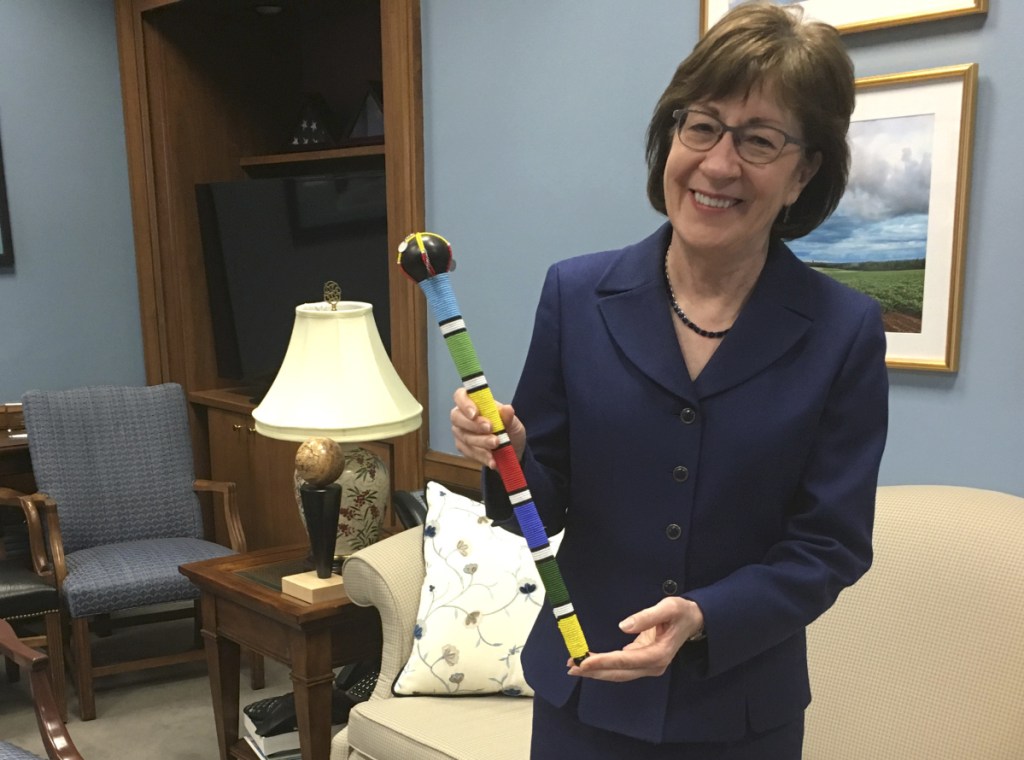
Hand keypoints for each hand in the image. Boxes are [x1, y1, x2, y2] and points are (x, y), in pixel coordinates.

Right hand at [450, 387, 525, 468]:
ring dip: (481, 441)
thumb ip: (509, 416)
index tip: (475, 413)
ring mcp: (461, 433)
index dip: (464, 403)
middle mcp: (463, 417)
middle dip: (474, 424)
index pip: (460, 396)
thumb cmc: (509, 430)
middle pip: (457, 417)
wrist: (513, 451)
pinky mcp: (464, 449)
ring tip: (497, 444)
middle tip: (490, 429)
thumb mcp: (514, 423)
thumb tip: (507, 409)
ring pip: (465, 437)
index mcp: (473, 403)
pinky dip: (482, 456)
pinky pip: (470, 453)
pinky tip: (493, 460)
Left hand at [566, 597, 703, 681]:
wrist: (694, 620)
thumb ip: (647, 616)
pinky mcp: (643, 660)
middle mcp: (652, 665)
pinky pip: (621, 667)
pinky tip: (590, 662)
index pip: (626, 660)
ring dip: (596, 671)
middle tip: (571, 667)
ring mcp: (648, 665)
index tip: (585, 661)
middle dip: (594, 671)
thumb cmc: (681, 612)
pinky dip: (604, 666)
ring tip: (574, 666)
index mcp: (658, 654)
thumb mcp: (668, 607)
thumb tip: (624, 626)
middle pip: (619, 673)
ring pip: (618, 673)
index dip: (604, 661)